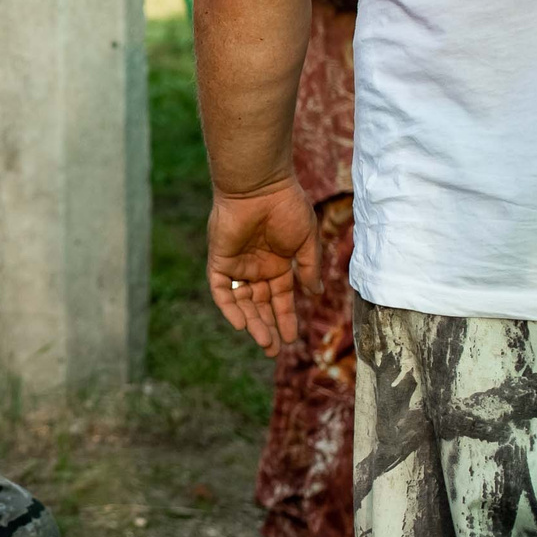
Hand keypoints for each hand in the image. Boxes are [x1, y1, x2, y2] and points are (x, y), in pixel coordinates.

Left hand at [208, 180, 319, 357]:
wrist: (260, 186)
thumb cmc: (287, 207)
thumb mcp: (306, 241)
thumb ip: (308, 268)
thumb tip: (315, 293)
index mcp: (277, 263)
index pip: (280, 298)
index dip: (286, 317)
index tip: (293, 337)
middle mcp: (256, 267)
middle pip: (260, 305)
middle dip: (268, 327)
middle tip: (274, 349)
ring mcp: (237, 264)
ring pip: (243, 302)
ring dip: (252, 322)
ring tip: (264, 342)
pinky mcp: (220, 260)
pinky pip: (221, 290)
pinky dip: (230, 307)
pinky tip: (241, 324)